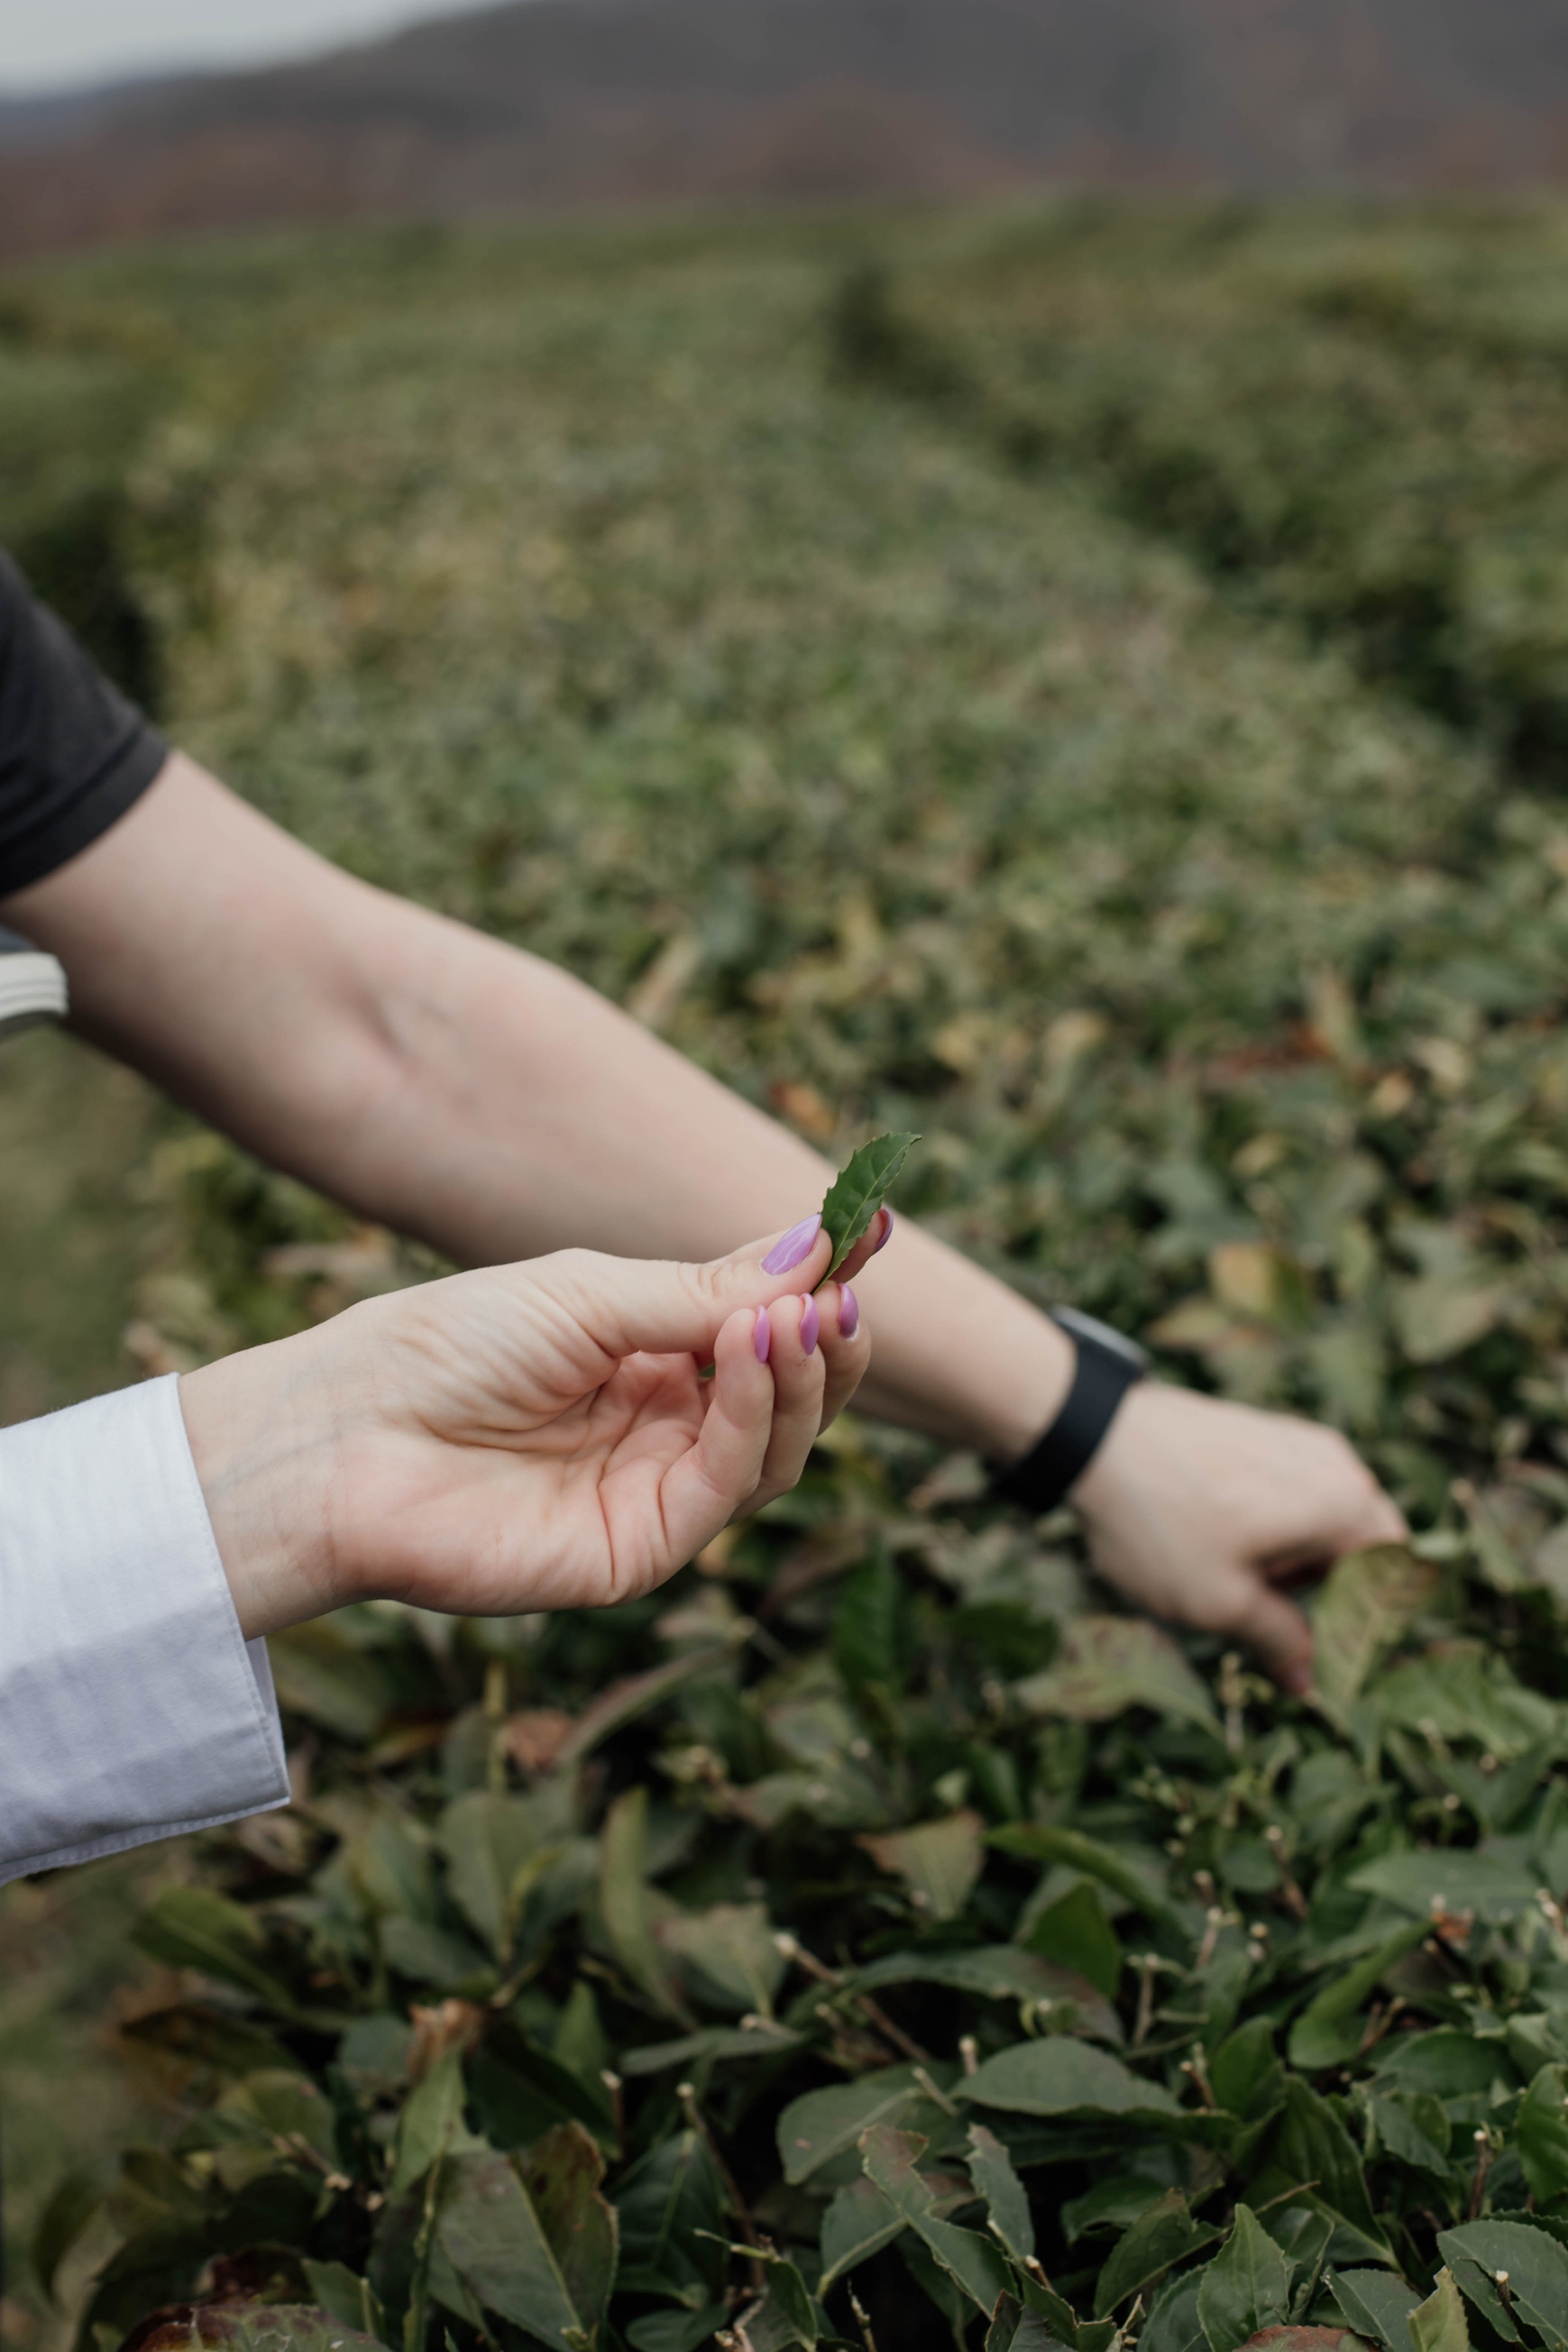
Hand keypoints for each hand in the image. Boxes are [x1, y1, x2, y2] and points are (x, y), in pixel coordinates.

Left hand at [180, 1214, 873, 1638]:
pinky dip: (751, 1418)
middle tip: (843, 1295)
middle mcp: (660, 1428)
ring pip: (773, 1448)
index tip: (871, 1233)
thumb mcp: (586, 1294)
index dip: (819, 1288)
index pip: (759, 1326)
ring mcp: (652, 1492)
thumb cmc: (445, 1349)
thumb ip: (702, 1290)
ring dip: (797, 1379)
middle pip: (784, 1396)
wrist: (345, 1437)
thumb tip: (818, 1248)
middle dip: (824, 1343)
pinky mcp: (638, 1551)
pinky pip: (726, 1488)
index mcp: (644, 1357)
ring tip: (793, 1321)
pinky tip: (748, 1355)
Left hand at [1071, 1383, 1406, 1693]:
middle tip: (1266, 1611)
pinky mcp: (1262, 1431)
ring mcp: (1299, 1441)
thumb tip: (1309, 1681)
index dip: (1367, 1618)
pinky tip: (1215, 1536)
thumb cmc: (1162, 1522)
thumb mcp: (1220, 1602)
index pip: (1396, 1572)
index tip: (1324, 1648)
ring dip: (1293, 1557)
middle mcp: (1337, 1463)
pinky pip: (1292, 1491)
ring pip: (1324, 1518)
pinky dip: (1271, 1524)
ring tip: (1230, 1571)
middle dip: (1326, 1587)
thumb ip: (1278, 1641)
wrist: (1092, 1435)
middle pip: (1363, 1545)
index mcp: (1344, 1504)